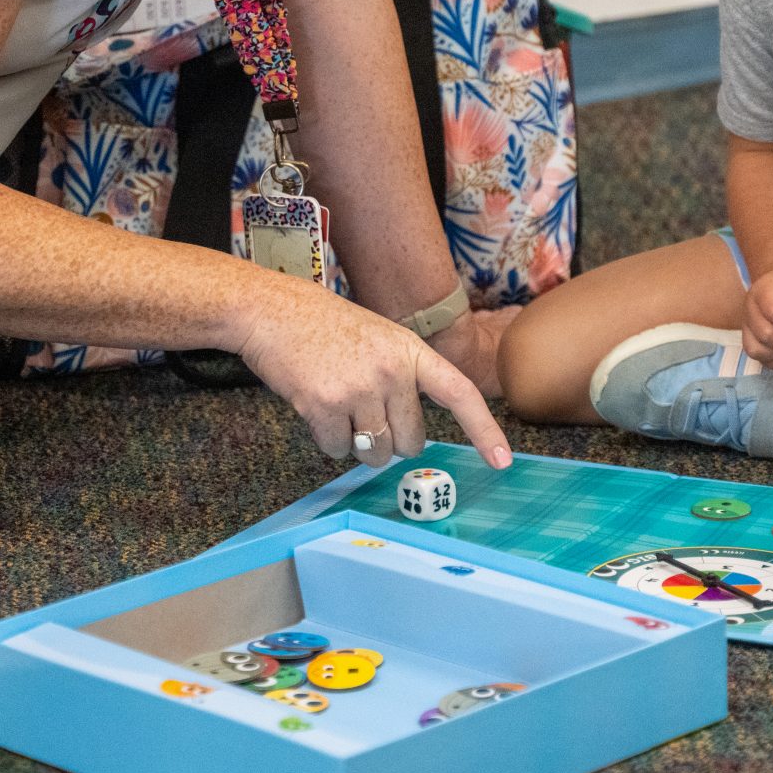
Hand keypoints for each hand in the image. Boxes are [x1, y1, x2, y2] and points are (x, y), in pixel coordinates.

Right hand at [234, 273, 513, 471]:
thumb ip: (402, 378)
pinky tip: (313, 407)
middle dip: (389, 440)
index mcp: (410, 350)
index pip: (459, 393)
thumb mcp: (378, 338)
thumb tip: (410, 438)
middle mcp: (392, 371)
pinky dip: (326, 440)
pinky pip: (338, 450)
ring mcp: (360, 389)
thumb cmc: (321, 326)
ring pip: (375, 452)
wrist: (270, 311)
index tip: (503, 461)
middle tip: (364, 411)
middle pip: (410, 442)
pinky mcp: (326, 406)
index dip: (484, 430)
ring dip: (357, 443)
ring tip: (336, 404)